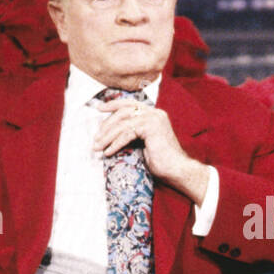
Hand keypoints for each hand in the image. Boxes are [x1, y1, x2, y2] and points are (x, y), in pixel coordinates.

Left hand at [93, 100, 209, 203]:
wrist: (177, 169)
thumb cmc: (162, 161)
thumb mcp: (143, 142)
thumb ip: (133, 132)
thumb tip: (113, 132)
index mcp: (154, 114)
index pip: (130, 104)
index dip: (113, 104)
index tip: (99, 108)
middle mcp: (154, 113)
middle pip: (123, 111)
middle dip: (107, 124)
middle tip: (96, 136)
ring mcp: (153, 118)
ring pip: (123, 123)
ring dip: (107, 136)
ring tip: (98, 147)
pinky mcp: (151, 127)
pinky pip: (127, 133)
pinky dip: (115, 143)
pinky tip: (108, 152)